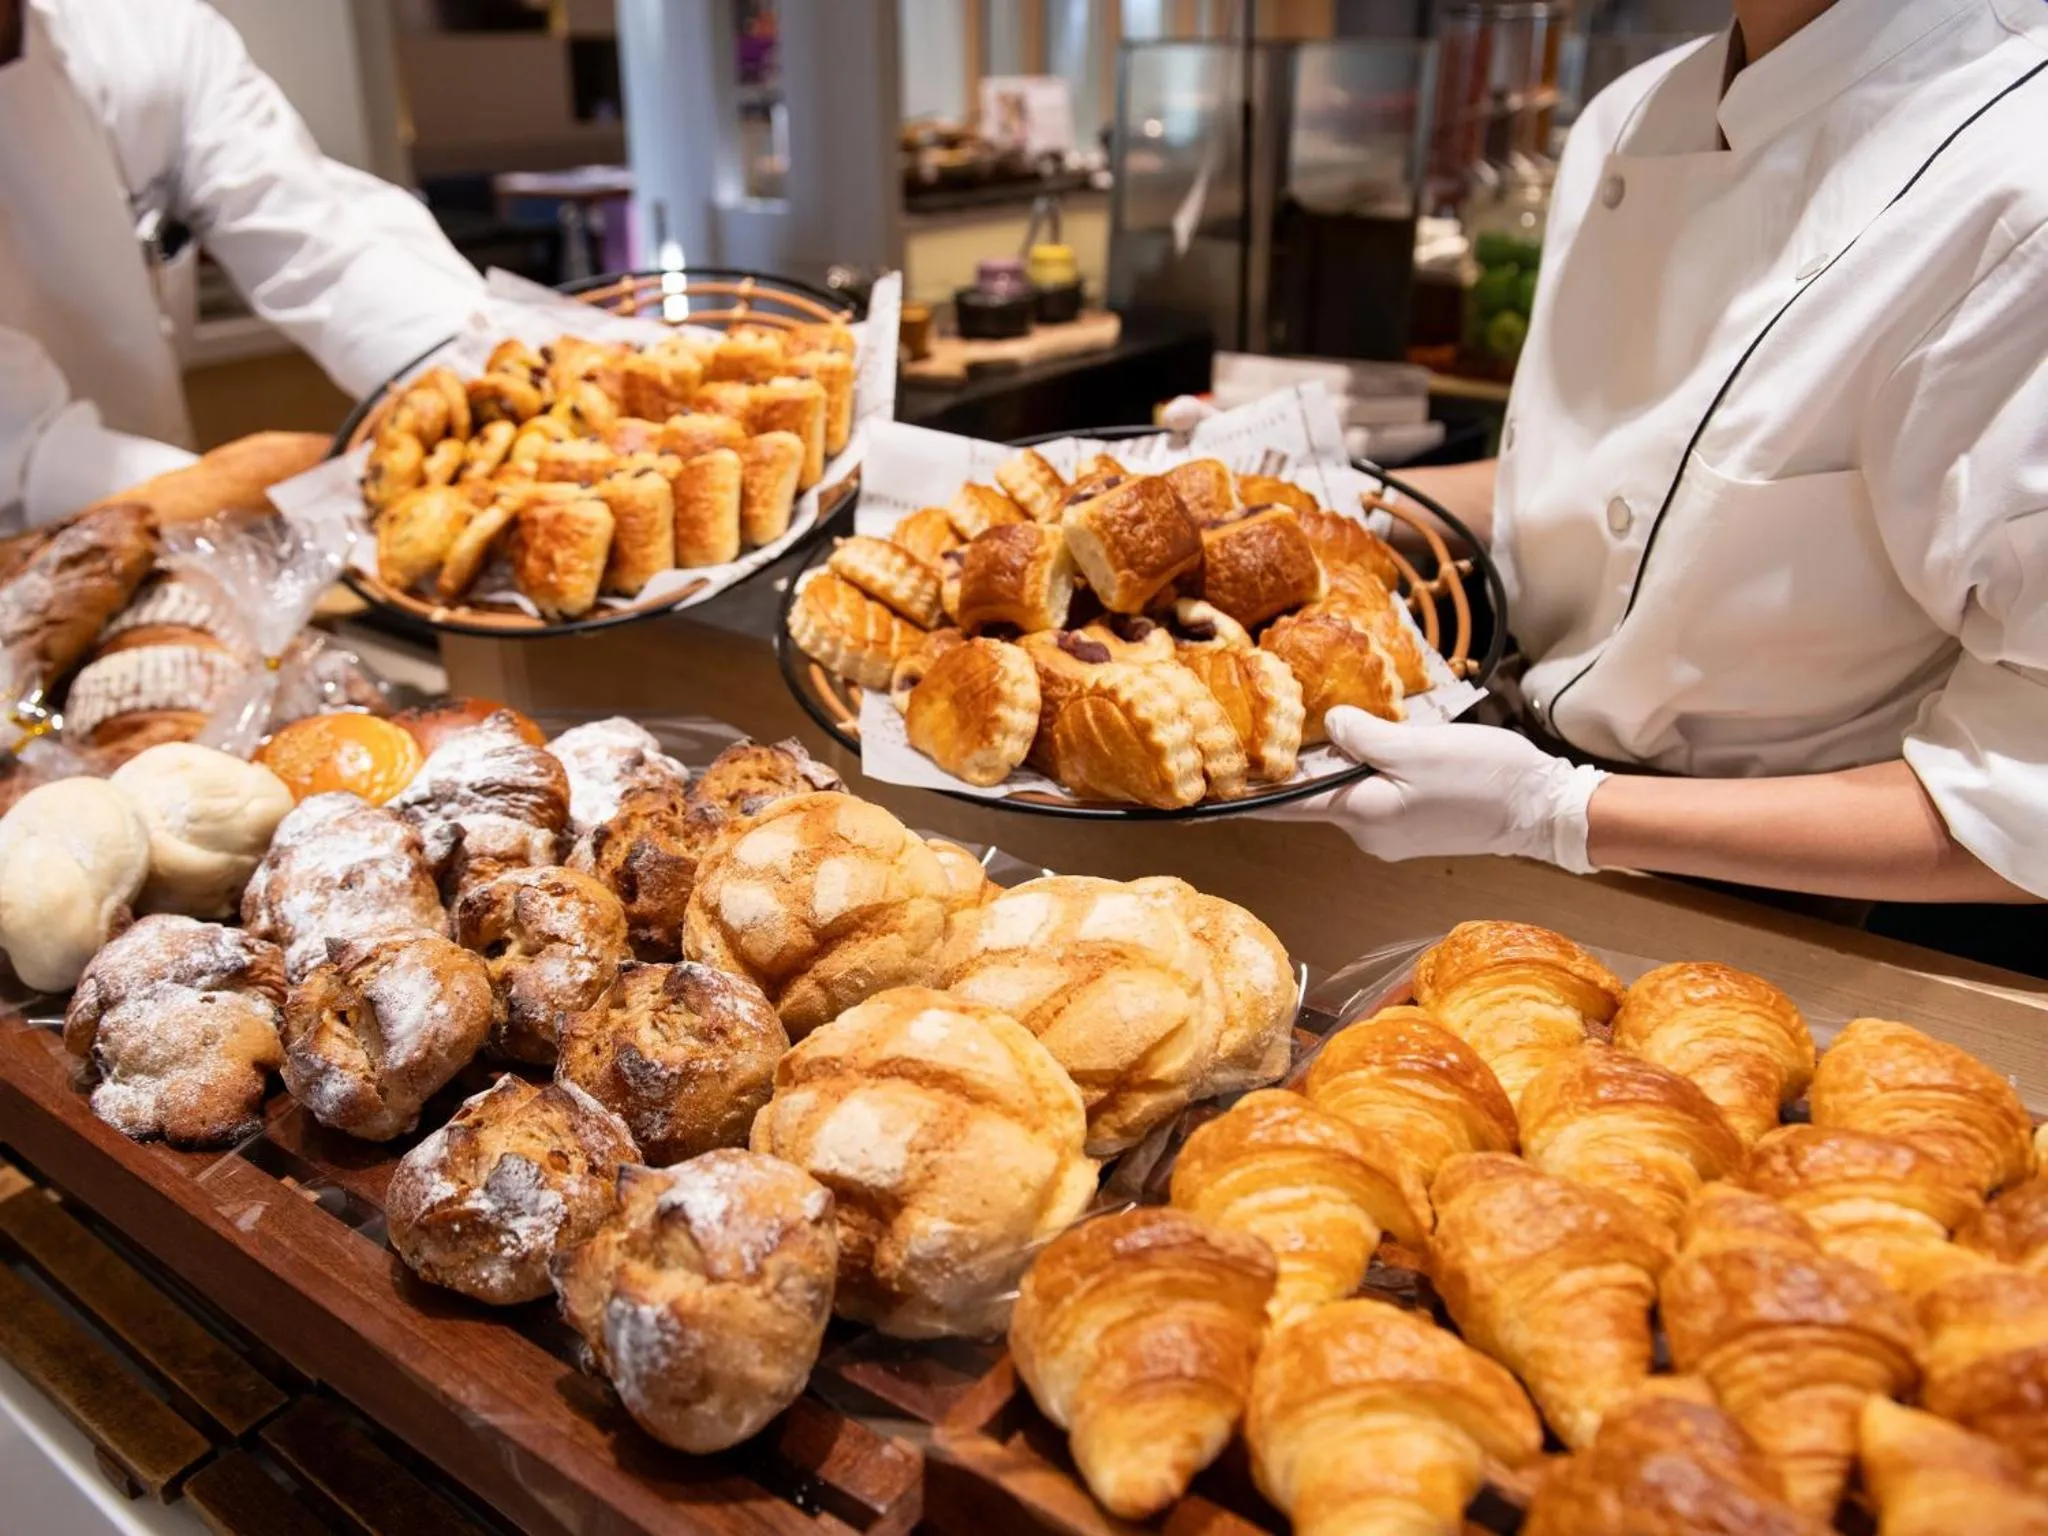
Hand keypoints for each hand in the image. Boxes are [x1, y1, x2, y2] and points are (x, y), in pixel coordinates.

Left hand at [1264, 708, 1607, 871]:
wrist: (1542, 809)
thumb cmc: (1483, 777)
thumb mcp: (1417, 747)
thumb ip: (1364, 737)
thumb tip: (1330, 727)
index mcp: (1361, 813)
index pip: (1286, 804)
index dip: (1248, 792)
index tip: (1210, 789)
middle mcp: (1368, 832)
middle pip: (1318, 791)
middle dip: (1308, 760)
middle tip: (1292, 718)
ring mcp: (1391, 834)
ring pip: (1352, 788)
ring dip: (1352, 759)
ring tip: (1368, 725)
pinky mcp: (1413, 826)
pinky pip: (1379, 792)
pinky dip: (1378, 768)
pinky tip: (1397, 744)